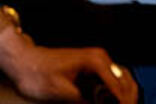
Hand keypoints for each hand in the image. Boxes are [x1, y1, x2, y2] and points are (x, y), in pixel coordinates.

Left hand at [0, 36, 136, 102]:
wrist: (25, 60)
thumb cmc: (38, 72)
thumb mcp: (59, 91)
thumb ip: (80, 101)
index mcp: (95, 62)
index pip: (117, 85)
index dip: (122, 101)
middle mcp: (100, 58)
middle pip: (124, 79)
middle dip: (128, 96)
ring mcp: (96, 61)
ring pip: (120, 77)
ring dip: (123, 93)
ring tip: (124, 103)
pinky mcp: (91, 66)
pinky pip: (110, 78)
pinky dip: (115, 90)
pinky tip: (113, 99)